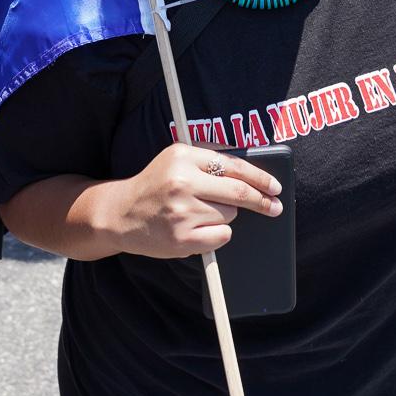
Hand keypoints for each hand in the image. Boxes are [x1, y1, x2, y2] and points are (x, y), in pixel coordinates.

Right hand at [105, 143, 282, 258]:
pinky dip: (217, 234)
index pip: (233, 165)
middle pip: (239, 193)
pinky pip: (222, 236)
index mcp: (182, 156)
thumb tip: (254, 175)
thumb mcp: (175, 160)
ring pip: (230, 215)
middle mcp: (182, 182)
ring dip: (225, 216)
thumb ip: (209, 161)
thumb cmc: (155, 186)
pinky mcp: (182, 238)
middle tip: (275, 206)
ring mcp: (182, 212)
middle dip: (262, 201)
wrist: (120, 214)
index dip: (260, 177)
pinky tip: (198, 228)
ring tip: (199, 213)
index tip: (275, 186)